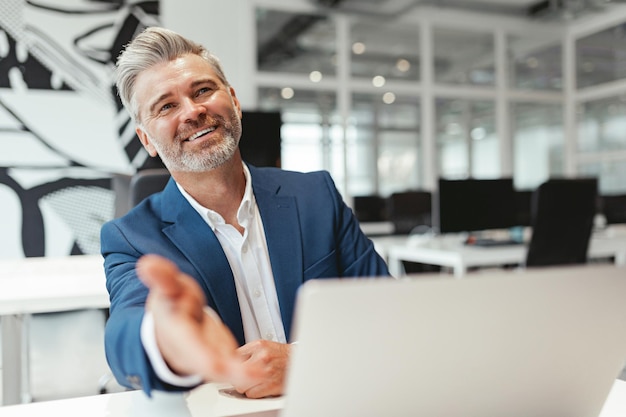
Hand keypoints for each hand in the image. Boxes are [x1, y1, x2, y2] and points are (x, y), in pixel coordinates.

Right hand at [136, 254, 259, 384]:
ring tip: (261, 374)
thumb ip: (162, 277)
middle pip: (209, 366)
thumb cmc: (172, 305)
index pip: (189, 347)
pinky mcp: (220, 357)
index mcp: (177, 333)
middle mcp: (190, 353)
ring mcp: (206, 358)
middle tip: (254, 374)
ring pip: (223, 370)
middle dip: (229, 371)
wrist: (173, 320)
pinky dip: (248, 371)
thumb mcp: (168, 287)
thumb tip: (147, 264)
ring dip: (243, 374)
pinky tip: (261, 372)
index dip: (204, 357)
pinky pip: (233, 367)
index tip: (218, 365)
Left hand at [232, 340, 290, 397]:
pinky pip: (251, 394)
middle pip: (235, 373)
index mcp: (258, 346)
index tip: (232, 368)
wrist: (297, 361)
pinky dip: (254, 392)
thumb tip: (230, 360)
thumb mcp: (263, 346)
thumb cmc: (280, 354)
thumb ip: (247, 352)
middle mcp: (262, 357)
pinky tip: (260, 386)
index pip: (233, 357)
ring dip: (245, 386)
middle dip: (237, 376)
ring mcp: (266, 372)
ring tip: (254, 381)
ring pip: (241, 386)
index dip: (232, 365)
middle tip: (243, 376)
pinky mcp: (271, 385)